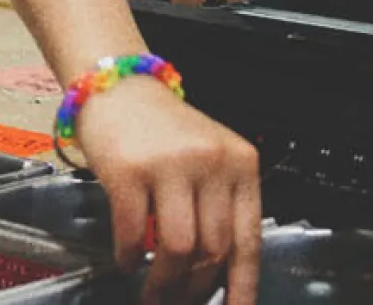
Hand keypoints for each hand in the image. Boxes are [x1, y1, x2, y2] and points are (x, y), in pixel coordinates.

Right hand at [76, 78, 261, 304]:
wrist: (123, 89)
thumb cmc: (169, 133)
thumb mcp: (211, 161)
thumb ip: (220, 205)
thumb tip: (220, 270)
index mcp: (243, 166)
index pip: (249, 239)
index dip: (244, 286)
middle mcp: (214, 164)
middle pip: (214, 250)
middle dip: (196, 289)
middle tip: (178, 302)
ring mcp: (172, 166)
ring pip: (179, 249)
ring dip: (163, 282)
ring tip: (152, 293)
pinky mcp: (130, 171)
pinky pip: (135, 233)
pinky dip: (130, 257)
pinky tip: (127, 260)